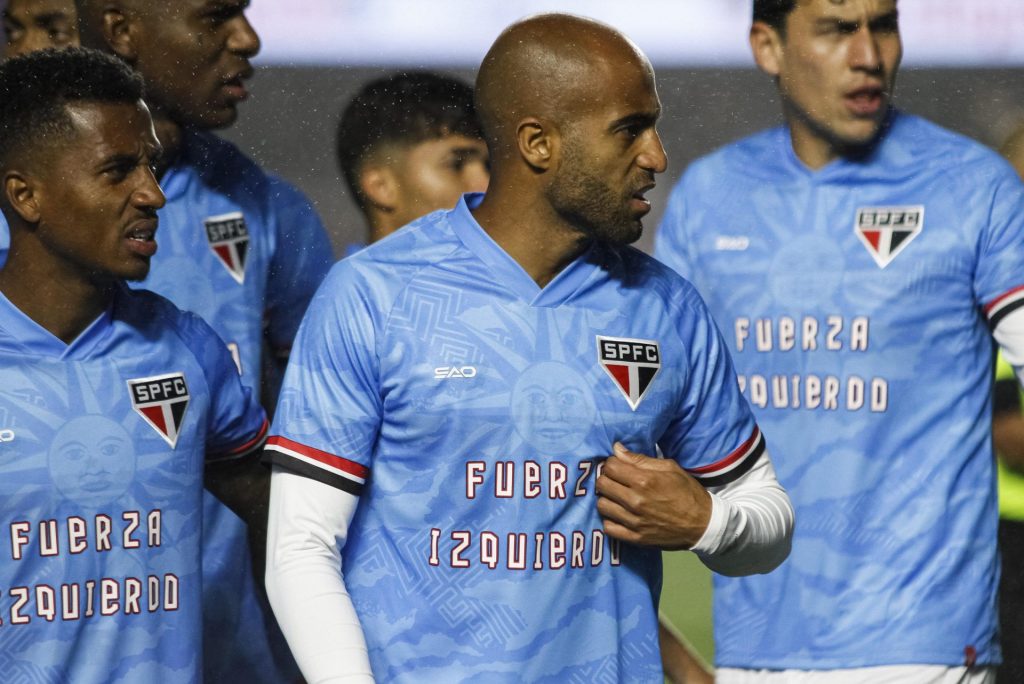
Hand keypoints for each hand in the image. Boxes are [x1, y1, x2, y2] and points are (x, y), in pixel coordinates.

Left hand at [596, 442, 711, 549]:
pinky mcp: (635, 538)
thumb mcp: (669, 468)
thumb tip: (616, 449)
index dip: (612, 464)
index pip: (610, 466)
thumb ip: (640, 459)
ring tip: (617, 498)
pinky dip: (610, 520)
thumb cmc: (687, 492)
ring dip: (607, 499)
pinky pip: (608, 528)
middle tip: (617, 481)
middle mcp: (636, 501)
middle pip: (602, 485)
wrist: (703, 524)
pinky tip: (619, 515)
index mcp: (644, 480)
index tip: (618, 467)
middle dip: (607, 479)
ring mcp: (634, 521)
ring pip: (602, 506)